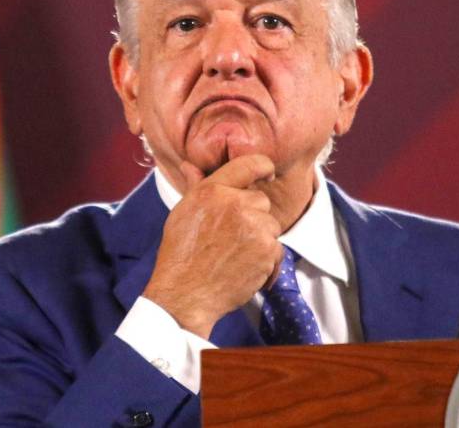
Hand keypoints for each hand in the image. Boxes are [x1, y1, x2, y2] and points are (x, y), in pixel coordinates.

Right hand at [142, 154, 282, 338]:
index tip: (267, 175)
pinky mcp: (267, 251)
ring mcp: (254, 227)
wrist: (185, 294)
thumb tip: (189, 165)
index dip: (264, 168)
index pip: (251, 164)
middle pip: (261, 200)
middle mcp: (236, 204)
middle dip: (252, 216)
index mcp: (213, 191)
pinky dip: (266, 261)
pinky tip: (245, 268)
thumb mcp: (183, 213)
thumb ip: (195, 186)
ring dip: (260, 239)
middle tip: (232, 236)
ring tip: (235, 254)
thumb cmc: (180, 254)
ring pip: (271, 226)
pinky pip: (277, 250)